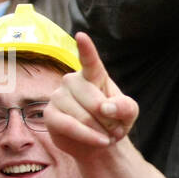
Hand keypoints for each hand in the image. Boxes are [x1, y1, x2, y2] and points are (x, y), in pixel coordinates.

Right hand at [45, 32, 139, 157]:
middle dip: (110, 121)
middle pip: (95, 102)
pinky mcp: (50, 114)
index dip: (86, 49)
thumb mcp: (129, 113)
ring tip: (106, 135)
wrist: (99, 141)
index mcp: (93, 74)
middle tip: (115, 129)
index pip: (90, 60)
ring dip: (101, 132)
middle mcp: (72, 80)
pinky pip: (70, 127)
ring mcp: (58, 96)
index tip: (81, 36)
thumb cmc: (114, 121)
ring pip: (84, 117)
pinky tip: (100, 141)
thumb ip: (125, 107)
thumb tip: (106, 107)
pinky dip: (88, 137)